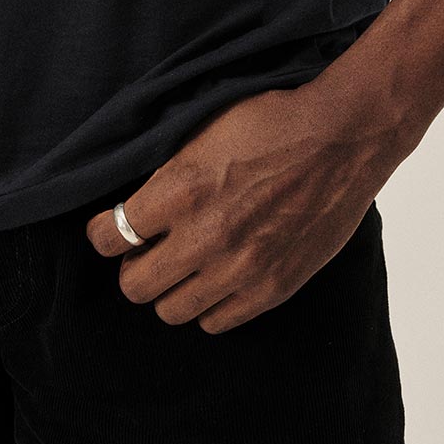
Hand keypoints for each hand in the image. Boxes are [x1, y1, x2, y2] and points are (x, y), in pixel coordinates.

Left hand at [84, 67, 407, 333]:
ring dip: (169, 290)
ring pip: (172, 311)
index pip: (109, 237)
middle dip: (132, 266)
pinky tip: (216, 279)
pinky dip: (209, 305)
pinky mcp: (272, 288)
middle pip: (134, 286)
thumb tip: (134, 201)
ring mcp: (240, 268)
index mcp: (180, 189)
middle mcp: (204, 236)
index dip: (102, 234)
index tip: (107, 230)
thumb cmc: (273, 121)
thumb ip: (165, 173)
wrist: (341, 137)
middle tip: (145, 251)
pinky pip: (217, 322)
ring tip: (182, 267)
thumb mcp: (202, 132)